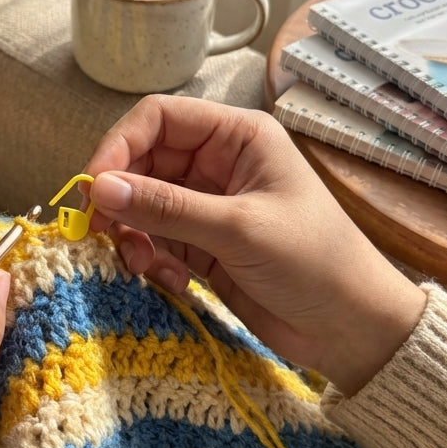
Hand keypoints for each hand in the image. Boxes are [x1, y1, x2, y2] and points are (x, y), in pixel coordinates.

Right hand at [85, 95, 425, 394]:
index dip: (120, 145)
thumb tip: (99, 187)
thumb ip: (167, 208)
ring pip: (143, 204)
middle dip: (120, 195)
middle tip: (100, 231)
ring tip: (141, 263)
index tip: (94, 186)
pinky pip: (156, 239)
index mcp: (238, 137)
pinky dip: (150, 258)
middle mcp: (219, 164)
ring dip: (132, 233)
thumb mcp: (238, 229)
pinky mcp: (203, 247)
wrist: (352, 330)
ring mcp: (209, 206)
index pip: (160, 118)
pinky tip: (169, 281)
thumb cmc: (315, 263)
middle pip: (144, 161)